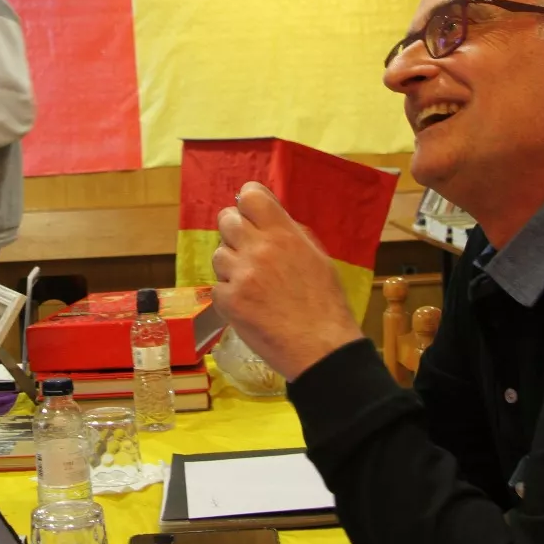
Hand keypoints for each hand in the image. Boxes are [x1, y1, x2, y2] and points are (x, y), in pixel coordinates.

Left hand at [213, 181, 364, 382]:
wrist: (320, 348)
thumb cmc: (325, 303)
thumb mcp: (317, 257)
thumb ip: (290, 233)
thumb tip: (269, 217)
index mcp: (283, 234)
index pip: (250, 195)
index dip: (249, 202)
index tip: (252, 213)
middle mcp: (258, 248)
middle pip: (226, 219)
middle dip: (235, 231)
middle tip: (248, 249)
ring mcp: (240, 274)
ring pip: (218, 254)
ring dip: (231, 265)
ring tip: (251, 282)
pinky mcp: (228, 301)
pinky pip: (217, 286)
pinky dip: (229, 294)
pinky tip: (248, 305)